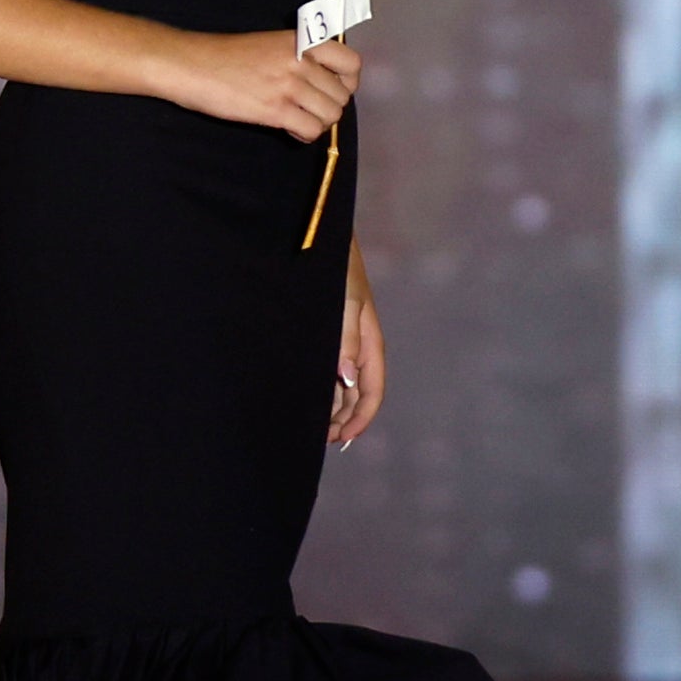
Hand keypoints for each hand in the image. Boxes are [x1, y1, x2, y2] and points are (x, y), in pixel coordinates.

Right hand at [170, 26, 359, 140]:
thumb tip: (321, 84)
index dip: (348, 82)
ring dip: (318, 123)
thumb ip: (298, 58)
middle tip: (308, 110)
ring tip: (298, 119)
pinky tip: (289, 129)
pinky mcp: (276, 109)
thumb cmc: (224, 56)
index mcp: (301, 41)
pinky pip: (311, 130)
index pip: (351, 62)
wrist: (191, 65)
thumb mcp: (269, 44)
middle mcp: (300, 61)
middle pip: (341, 96)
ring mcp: (289, 85)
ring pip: (330, 115)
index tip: (334, 89)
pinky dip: (305, 134)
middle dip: (328, 107)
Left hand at [330, 250, 385, 447]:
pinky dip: (323, 391)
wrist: (319, 241)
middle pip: (357, 395)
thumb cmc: (336, 269)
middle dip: (343, 420)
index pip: (372, 390)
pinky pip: (329, 373)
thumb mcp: (344, 303)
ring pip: (342, 388)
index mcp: (369, 342)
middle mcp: (358, 348)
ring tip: (312, 427)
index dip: (361, 417)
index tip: (343, 438)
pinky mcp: (328, 338)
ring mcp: (343, 344)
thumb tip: (348, 379)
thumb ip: (346, 340)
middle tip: (320, 439)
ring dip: (332, 409)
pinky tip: (308, 401)